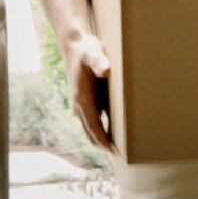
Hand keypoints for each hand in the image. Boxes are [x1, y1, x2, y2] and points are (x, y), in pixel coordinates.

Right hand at [65, 33, 114, 150]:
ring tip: (119, 145)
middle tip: (122, 153)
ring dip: (101, 138)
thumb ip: (99, 61)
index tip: (114, 151)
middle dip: (103, 144)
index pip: (93, 126)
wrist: (74, 45)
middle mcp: (79, 105)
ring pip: (90, 128)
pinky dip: (101, 128)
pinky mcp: (85, 100)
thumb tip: (106, 70)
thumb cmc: (86, 49)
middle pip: (90, 133)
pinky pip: (93, 120)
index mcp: (82, 98)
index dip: (103, 140)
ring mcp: (81, 104)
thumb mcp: (94, 52)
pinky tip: (115, 128)